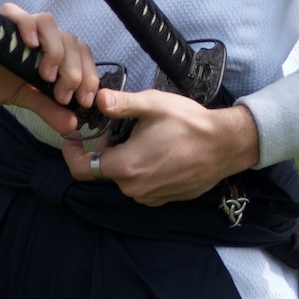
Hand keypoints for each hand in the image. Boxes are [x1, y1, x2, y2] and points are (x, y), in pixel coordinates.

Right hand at [0, 2, 100, 136]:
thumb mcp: (22, 97)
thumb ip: (47, 108)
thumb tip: (73, 125)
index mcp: (49, 51)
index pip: (80, 53)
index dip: (90, 75)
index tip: (86, 101)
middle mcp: (39, 35)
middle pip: (70, 40)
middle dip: (75, 70)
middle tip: (65, 96)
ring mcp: (19, 25)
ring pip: (49, 23)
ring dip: (55, 51)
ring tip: (47, 77)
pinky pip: (17, 15)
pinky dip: (28, 26)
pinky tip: (31, 45)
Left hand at [61, 88, 260, 203]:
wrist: (226, 146)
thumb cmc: (189, 123)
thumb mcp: (153, 105)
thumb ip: (121, 103)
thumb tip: (97, 99)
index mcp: (126, 166)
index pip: (83, 168)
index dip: (72, 153)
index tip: (74, 137)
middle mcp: (134, 188)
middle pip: (105, 169)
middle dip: (106, 149)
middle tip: (119, 127)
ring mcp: (150, 196)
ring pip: (124, 177)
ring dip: (125, 159)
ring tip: (143, 136)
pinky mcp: (164, 199)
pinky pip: (142, 185)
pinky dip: (142, 169)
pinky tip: (158, 150)